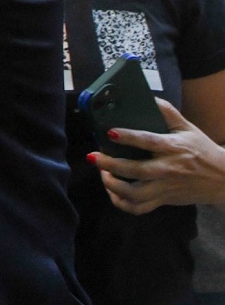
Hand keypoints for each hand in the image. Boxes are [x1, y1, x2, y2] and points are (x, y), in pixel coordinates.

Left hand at [91, 99, 224, 212]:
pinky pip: (139, 208)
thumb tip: (148, 97)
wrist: (224, 179)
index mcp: (174, 148)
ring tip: (102, 173)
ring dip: (112, 186)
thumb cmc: (202, 150)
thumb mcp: (188, 128)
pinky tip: (112, 190)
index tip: (109, 132)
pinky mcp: (164, 200)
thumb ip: (167, 112)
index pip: (149, 142)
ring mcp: (166, 188)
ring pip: (135, 194)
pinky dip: (121, 203)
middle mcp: (169, 169)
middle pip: (136, 171)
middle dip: (110, 165)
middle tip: (93, 156)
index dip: (128, 137)